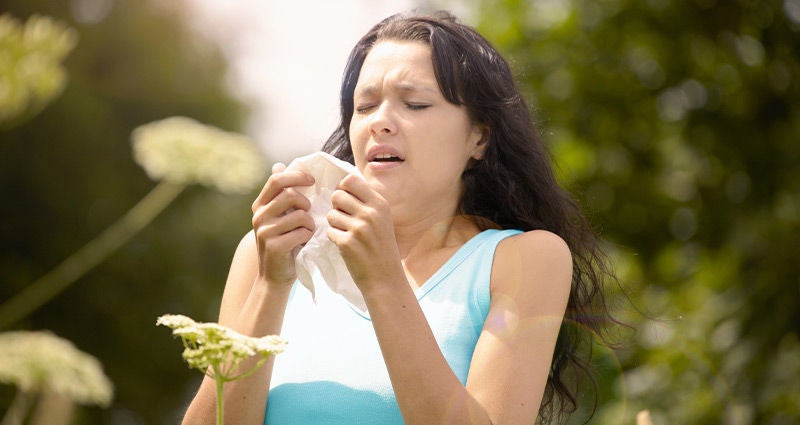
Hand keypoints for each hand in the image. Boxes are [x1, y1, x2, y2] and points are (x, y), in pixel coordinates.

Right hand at [251, 162, 315, 285]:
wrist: (275, 276)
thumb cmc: (283, 242)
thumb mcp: (279, 216)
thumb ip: (281, 194)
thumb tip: (279, 165)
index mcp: (260, 205)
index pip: (277, 179)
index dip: (296, 176)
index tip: (312, 181)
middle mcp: (259, 215)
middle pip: (290, 195)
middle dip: (307, 203)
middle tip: (309, 214)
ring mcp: (265, 231)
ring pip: (300, 215)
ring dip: (310, 224)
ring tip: (307, 232)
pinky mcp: (274, 245)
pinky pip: (302, 232)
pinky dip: (308, 237)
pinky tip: (304, 243)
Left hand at [326, 174, 403, 290]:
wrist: (385, 278)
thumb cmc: (382, 247)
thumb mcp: (382, 219)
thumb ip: (366, 201)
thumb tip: (342, 184)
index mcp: (380, 204)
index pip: (350, 180)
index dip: (343, 189)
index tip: (346, 201)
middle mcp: (370, 213)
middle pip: (337, 195)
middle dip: (337, 207)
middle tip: (345, 219)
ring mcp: (359, 228)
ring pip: (331, 214)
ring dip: (335, 224)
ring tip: (348, 234)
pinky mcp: (347, 243)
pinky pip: (329, 231)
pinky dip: (335, 238)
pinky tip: (347, 246)